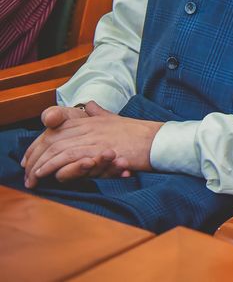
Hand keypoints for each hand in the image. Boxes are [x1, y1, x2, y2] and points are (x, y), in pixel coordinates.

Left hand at [21, 102, 159, 187]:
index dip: (39, 142)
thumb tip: (89, 104)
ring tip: (31, 176)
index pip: (56, 129)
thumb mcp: (117, 119)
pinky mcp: (98, 149)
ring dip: (40, 164)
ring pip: (57, 148)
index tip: (29, 156)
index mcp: (91, 119)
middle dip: (35, 155)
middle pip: (53, 139)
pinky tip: (44, 174)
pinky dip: (53, 165)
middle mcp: (89, 125)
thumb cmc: (141, 134)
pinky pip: (69, 157)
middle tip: (25, 170)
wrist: (157, 141)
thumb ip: (100, 113)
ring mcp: (94, 136)